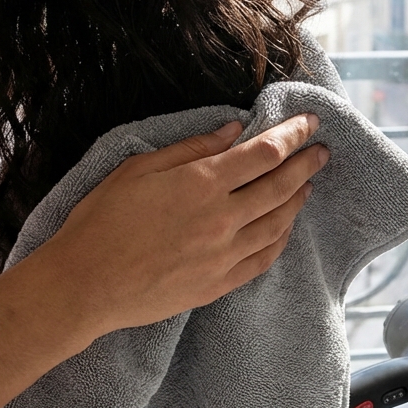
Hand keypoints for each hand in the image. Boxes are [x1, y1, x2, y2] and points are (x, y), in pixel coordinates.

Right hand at [40, 114, 328, 335]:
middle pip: (281, 186)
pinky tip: (285, 228)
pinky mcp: (218, 284)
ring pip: (278, 223)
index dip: (293, 134)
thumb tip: (233, 129)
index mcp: (201, 183)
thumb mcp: (138, 169)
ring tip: (307, 185)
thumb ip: (191, 148)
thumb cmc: (101, 221)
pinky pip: (263, 259)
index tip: (310, 123)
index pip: (264, 152)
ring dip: (297, 200)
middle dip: (306, 164)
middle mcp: (222, 218)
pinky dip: (280, 240)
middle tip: (323, 151)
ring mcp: (224, 255)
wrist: (84, 285)